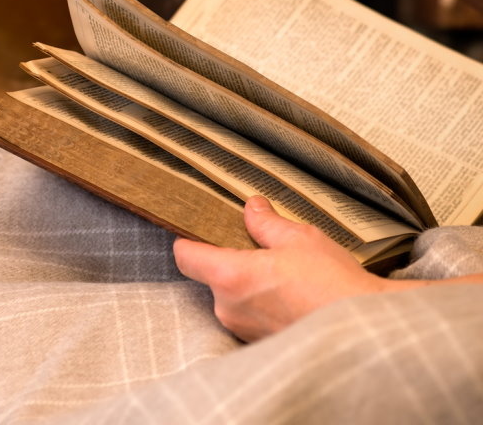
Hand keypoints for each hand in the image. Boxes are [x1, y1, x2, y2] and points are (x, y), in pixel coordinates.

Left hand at [173, 196, 387, 341]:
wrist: (365, 331)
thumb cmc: (333, 283)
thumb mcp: (298, 238)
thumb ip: (266, 223)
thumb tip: (252, 208)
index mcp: (230, 277)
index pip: (185, 257)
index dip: (187, 240)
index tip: (195, 229)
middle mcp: (229, 308)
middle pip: (210, 276)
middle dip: (228, 260)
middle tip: (258, 248)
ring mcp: (243, 330)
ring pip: (230, 297)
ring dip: (246, 283)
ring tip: (281, 273)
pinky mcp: (260, 344)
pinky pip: (248, 316)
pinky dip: (260, 303)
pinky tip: (288, 294)